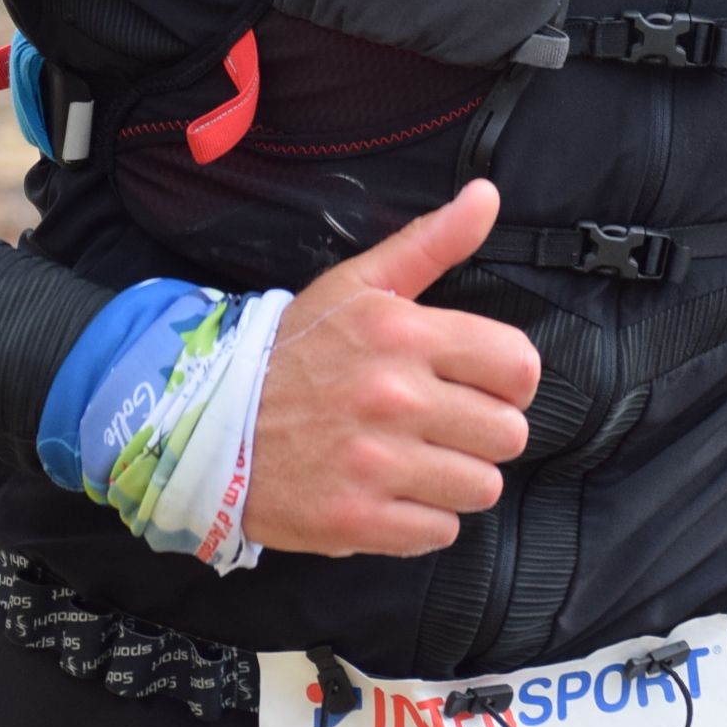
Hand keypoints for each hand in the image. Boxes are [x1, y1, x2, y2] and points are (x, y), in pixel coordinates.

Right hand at [246, 180, 541, 558]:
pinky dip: (422, 520)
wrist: (208, 424)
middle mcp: (394, 398)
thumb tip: (487, 195)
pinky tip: (390, 494)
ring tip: (415, 461)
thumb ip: (431, 242)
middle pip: (508, 434)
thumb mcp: (358, 285)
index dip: (509, 379)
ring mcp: (375, 464)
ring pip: (481, 487)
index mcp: (403, 334)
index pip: (518, 366)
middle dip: (482, 432)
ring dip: (456, 479)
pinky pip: (440, 532)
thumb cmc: (293, 354)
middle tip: (441, 426)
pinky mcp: (357, 520)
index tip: (480, 383)